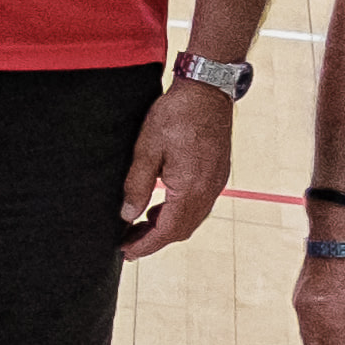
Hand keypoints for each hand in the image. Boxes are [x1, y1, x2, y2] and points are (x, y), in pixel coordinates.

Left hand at [116, 76, 232, 261]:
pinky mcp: (217, 173)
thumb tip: (127, 215)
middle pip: (182, 229)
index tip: (127, 253)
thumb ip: (137, 185)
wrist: (206, 91)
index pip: (168, 230)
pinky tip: (161, 207)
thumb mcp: (146, 149)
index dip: (146, 245)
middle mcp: (209, 190)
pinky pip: (198, 204)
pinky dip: (179, 212)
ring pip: (192, 218)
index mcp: (191, 188)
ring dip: (167, 227)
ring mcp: (216, 183)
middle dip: (155, 240)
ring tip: (139, 228)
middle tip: (128, 245)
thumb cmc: (176, 115)